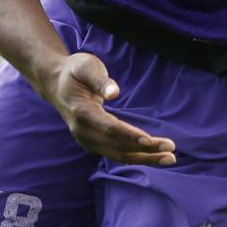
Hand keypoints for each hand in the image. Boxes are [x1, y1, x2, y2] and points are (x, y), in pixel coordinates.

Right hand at [42, 52, 175, 163]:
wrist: (55, 84)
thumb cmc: (74, 71)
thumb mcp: (86, 67)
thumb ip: (100, 80)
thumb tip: (114, 92)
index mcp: (81, 112)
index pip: (109, 128)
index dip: (130, 135)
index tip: (151, 141)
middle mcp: (83, 131)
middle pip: (118, 146)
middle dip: (145, 151)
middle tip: (171, 152)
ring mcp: (86, 140)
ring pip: (119, 154)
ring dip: (144, 158)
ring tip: (169, 158)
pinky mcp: (93, 144)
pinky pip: (116, 153)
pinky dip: (136, 156)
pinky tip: (154, 156)